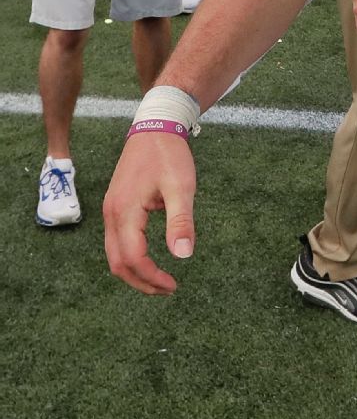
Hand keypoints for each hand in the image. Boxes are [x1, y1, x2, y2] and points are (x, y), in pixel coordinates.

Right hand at [103, 132, 196, 294]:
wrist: (155, 128)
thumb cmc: (170, 156)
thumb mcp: (182, 187)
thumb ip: (181, 221)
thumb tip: (184, 255)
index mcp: (125, 212)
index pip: (133, 258)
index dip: (152, 277)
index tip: (173, 286)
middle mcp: (111, 214)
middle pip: (117, 262)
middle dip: (141, 281)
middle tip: (167, 290)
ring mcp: (110, 210)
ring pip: (114, 254)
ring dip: (135, 271)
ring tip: (160, 280)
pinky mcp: (115, 206)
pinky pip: (116, 241)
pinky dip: (130, 256)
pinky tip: (150, 259)